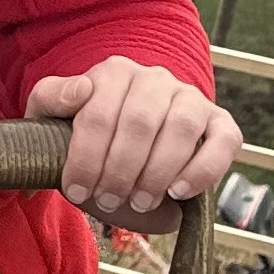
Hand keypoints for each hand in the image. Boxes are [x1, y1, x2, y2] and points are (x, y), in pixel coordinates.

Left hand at [26, 56, 240, 214]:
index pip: (98, 115)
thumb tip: (81, 90)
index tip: (75, 191)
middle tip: (107, 200)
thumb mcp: (53, 114)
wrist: (124, 143)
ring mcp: (191, 98)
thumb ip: (50, 98)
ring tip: (139, 201)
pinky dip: (202, 169)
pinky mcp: (221, 122)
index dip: (84, 159)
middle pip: (139, 123)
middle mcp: (155, 78)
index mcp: (114, 72)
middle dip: (119, 170)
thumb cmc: (85, 131)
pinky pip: (223, 142)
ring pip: (180, 129)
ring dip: (157, 172)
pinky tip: (178, 192)